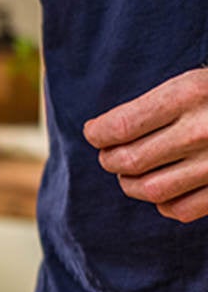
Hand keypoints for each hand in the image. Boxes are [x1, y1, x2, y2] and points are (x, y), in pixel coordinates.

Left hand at [83, 66, 207, 221]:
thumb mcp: (198, 81)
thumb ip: (157, 105)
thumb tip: (104, 134)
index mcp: (190, 93)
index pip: (119, 126)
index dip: (97, 134)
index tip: (95, 134)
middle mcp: (202, 130)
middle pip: (128, 161)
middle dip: (109, 160)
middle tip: (110, 155)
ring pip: (148, 189)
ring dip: (130, 184)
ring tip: (130, 174)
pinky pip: (179, 209)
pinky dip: (163, 203)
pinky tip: (164, 191)